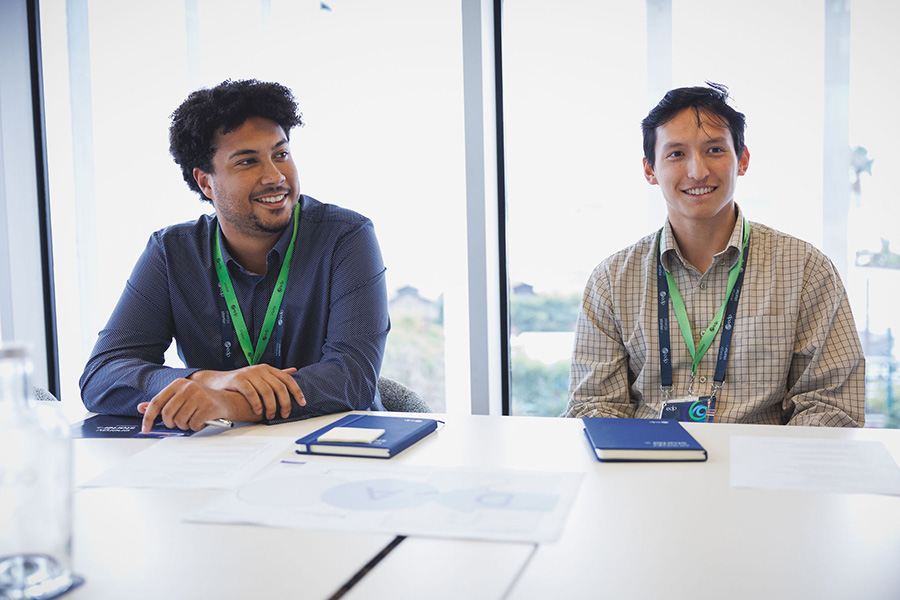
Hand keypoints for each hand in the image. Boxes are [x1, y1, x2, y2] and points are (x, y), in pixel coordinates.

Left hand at [138, 378, 244, 432]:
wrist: (228, 400)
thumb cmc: (202, 400)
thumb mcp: (181, 398)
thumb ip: (162, 403)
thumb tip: (141, 407)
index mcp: (178, 383)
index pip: (156, 402)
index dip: (148, 418)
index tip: (145, 428)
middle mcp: (187, 387)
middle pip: (167, 414)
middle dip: (171, 423)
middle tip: (179, 423)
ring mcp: (198, 396)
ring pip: (180, 421)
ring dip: (185, 425)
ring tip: (192, 420)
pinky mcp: (207, 406)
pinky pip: (193, 424)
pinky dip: (196, 426)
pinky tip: (201, 421)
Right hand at [187, 365, 304, 420]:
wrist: (217, 381)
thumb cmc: (241, 381)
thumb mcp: (260, 376)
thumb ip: (276, 375)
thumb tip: (293, 371)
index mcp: (268, 369)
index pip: (287, 380)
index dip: (297, 392)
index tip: (302, 403)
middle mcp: (260, 370)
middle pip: (279, 387)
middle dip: (284, 403)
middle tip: (284, 414)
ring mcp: (249, 374)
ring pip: (267, 392)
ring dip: (271, 406)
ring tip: (270, 415)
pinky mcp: (238, 380)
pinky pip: (252, 393)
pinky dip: (257, 404)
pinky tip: (258, 411)